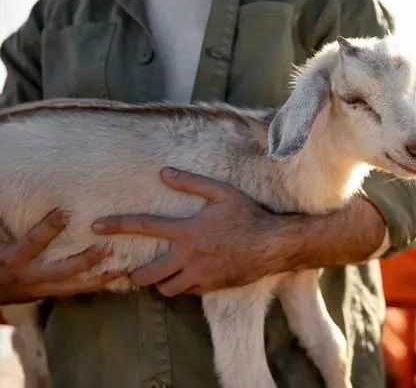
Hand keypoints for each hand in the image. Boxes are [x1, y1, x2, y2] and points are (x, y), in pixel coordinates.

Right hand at [0, 209, 122, 304]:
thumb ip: (5, 224)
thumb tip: (9, 196)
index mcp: (13, 259)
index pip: (34, 242)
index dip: (49, 227)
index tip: (66, 211)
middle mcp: (30, 276)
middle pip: (64, 269)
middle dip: (87, 260)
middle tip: (108, 248)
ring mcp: (41, 288)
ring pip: (75, 285)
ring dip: (100, 277)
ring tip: (124, 268)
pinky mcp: (49, 294)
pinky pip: (76, 291)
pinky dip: (95, 286)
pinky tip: (115, 278)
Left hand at [92, 167, 287, 295]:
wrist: (272, 244)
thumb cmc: (248, 216)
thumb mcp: (222, 193)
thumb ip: (192, 183)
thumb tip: (165, 173)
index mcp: (187, 231)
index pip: (143, 226)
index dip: (116, 225)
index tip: (94, 226)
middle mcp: (188, 256)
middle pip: (147, 273)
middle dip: (134, 275)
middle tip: (133, 271)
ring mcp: (199, 275)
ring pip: (166, 289)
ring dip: (160, 283)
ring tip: (162, 275)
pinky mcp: (210, 287)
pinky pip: (187, 292)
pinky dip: (183, 286)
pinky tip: (188, 276)